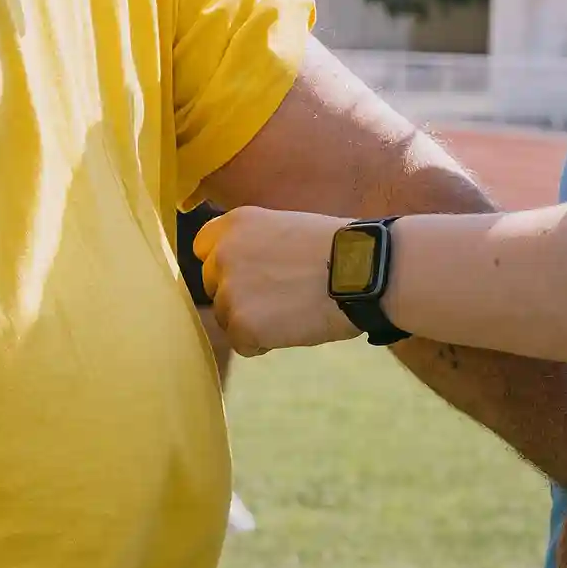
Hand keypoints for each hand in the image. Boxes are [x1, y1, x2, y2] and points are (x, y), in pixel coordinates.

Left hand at [193, 207, 360, 356]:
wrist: (363, 271)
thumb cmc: (337, 250)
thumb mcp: (284, 229)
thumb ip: (254, 245)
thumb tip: (237, 273)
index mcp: (234, 223)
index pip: (203, 249)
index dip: (225, 266)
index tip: (249, 275)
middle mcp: (222, 253)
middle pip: (214, 286)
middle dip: (240, 296)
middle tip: (280, 297)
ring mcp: (229, 289)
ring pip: (227, 317)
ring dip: (252, 321)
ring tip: (292, 311)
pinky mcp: (241, 323)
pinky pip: (242, 343)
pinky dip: (263, 344)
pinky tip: (291, 328)